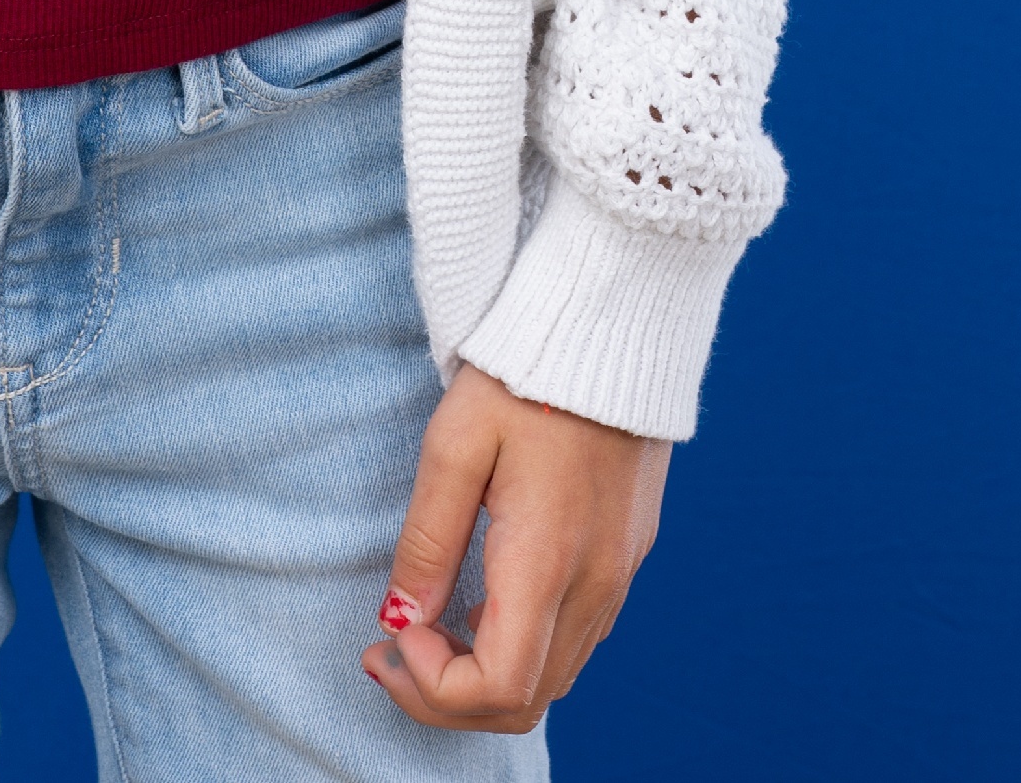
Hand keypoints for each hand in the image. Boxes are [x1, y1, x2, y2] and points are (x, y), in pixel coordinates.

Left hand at [364, 362, 668, 734]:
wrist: (615, 319)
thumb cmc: (525, 370)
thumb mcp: (455, 441)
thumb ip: (428, 539)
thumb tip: (401, 618)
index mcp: (548, 559)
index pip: (500, 688)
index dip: (435, 689)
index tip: (393, 636)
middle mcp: (596, 583)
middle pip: (526, 701)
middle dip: (449, 696)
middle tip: (390, 650)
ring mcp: (621, 573)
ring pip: (555, 676)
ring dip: (486, 677)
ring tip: (427, 628)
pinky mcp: (629, 553)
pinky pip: (577, 636)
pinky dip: (523, 647)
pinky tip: (481, 601)